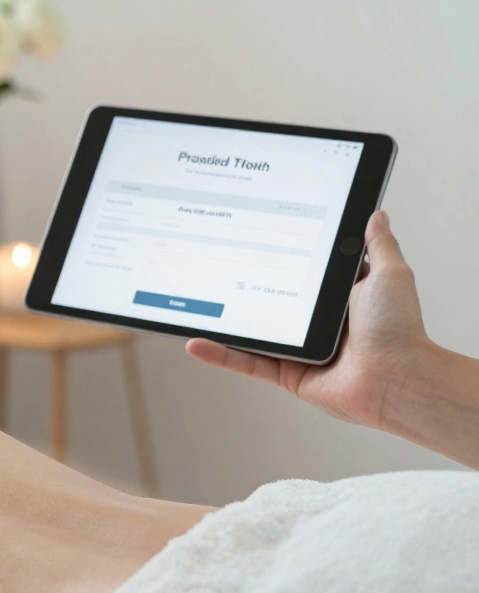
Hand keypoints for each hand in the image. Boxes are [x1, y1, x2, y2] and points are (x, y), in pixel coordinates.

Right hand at [186, 211, 433, 430]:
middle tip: (211, 264)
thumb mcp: (388, 274)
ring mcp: (300, 350)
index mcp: (338, 298)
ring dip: (221, 321)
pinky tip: (196, 342)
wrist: (399, 378)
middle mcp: (317, 324)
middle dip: (240, 285)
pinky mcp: (287, 374)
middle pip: (269, 300)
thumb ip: (377, 245)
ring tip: (194, 303)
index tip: (253, 238)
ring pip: (251, 332)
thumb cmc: (398, 329)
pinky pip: (247, 362)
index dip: (278, 257)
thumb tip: (375, 214)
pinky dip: (219, 354)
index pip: (301, 272)